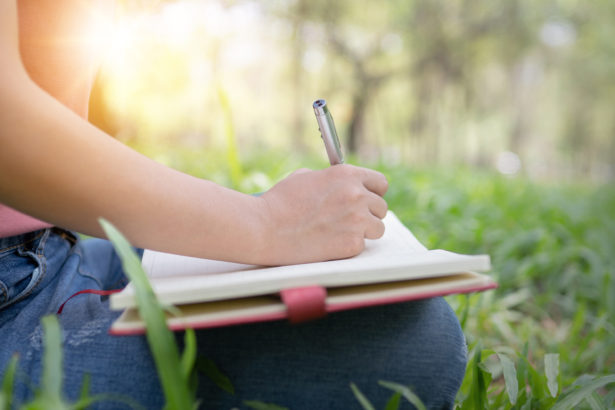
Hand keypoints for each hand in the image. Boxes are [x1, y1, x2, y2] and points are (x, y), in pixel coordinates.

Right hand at [259, 164, 387, 264]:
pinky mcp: (352, 244)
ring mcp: (357, 220)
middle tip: (349, 220)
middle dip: (368, 214)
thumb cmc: (279, 202)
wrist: (265, 228)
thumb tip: (342, 185)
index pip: (381, 183)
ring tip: (340, 233)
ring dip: (363, 232)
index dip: (373, 192)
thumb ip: (331, 180)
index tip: (367, 200)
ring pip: (377, 228)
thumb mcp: (305, 177)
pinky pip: (362, 246)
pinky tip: (329, 243)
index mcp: (346, 175)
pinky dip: (348, 247)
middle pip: (381, 207)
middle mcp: (357, 195)